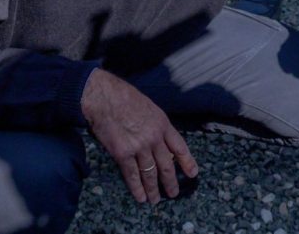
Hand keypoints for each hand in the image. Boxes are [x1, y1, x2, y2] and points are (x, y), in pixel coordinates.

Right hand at [81, 69, 197, 204]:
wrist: (105, 97)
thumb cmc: (126, 98)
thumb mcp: (150, 108)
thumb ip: (157, 125)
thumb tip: (160, 142)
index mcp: (163, 124)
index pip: (180, 147)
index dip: (187, 162)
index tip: (193, 173)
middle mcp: (155, 138)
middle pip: (166, 165)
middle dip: (171, 182)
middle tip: (173, 193)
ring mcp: (139, 147)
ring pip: (150, 173)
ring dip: (154, 189)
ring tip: (156, 200)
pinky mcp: (122, 154)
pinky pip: (132, 175)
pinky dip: (137, 188)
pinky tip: (141, 197)